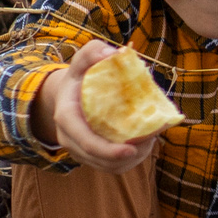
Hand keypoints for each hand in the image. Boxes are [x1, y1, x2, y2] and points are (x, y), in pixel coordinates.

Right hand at [27, 39, 162, 173]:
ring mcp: (80, 149)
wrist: (70, 93)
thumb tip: (114, 54)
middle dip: (127, 156)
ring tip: (149, 141)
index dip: (107, 150)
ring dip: (131, 159)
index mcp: (66, 116)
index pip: (84, 140)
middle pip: (98, 158)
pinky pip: (112, 167)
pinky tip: (142, 145)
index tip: (131, 149)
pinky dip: (129, 161)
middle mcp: (69, 137)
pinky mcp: (91, 156)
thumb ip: (94, 51)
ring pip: (108, 166)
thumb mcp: (84, 59)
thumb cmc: (82, 74)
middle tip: (150, 141)